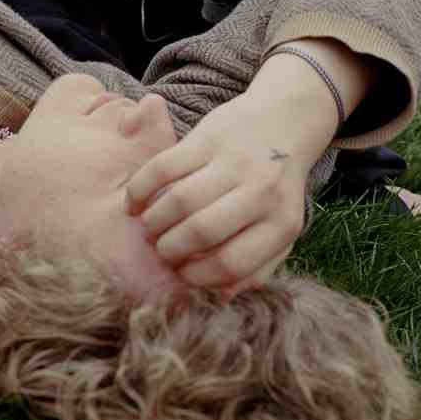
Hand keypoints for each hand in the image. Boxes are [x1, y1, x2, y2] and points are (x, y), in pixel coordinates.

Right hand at [123, 93, 325, 296]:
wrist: (286, 121)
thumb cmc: (276, 187)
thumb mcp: (280, 228)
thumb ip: (257, 266)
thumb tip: (221, 298)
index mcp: (281, 223)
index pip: (232, 263)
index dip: (197, 276)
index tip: (182, 274)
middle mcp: (261, 192)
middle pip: (201, 232)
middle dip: (170, 249)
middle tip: (161, 250)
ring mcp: (233, 161)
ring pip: (179, 200)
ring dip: (154, 221)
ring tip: (150, 228)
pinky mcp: (208, 136)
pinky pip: (163, 167)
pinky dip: (141, 188)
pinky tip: (134, 202)